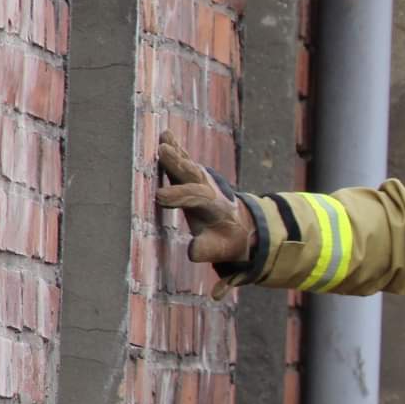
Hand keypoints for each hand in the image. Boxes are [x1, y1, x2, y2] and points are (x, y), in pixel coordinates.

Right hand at [155, 131, 253, 290]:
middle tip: (162, 154)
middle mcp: (210, 194)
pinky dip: (175, 149)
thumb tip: (204, 268)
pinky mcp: (194, 178)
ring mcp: (203, 184)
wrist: (244, 226)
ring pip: (188, 167)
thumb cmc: (230, 245)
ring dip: (176, 154)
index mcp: (216, 211)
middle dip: (179, 167)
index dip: (181, 197)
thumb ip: (215, 261)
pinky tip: (164, 135)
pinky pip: (184, 163)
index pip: (198, 200)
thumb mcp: (225, 255)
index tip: (160, 197)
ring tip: (162, 140)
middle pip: (194, 177)